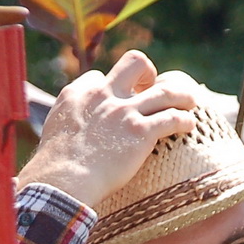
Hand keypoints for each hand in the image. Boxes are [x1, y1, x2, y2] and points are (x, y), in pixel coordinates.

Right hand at [15, 50, 197, 206]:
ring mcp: (125, 111)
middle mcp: (104, 95)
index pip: (100, 77)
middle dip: (148, 72)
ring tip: (190, 101)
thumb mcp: (54, 128)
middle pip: (135, 62)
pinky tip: (188, 126)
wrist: (64, 181)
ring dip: (182, 94)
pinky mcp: (141, 132)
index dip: (110, 88)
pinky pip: (172, 118)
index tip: (115, 103)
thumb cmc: (56, 165)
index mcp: (80, 92)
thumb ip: (69, 119)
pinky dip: (184, 120)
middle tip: (152, 90)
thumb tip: (77, 127)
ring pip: (166, 89)